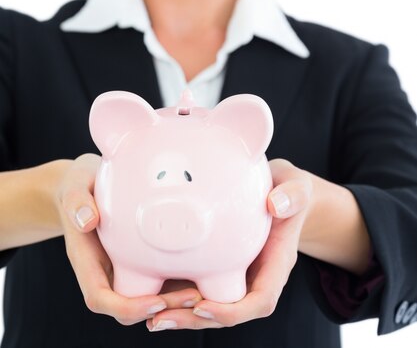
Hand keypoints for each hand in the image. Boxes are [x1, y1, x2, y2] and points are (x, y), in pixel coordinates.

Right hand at [54, 154, 203, 324]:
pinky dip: (178, 281)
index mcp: (87, 262)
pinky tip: (202, 269)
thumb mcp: (75, 188)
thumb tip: (87, 220)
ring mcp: (123, 268)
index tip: (156, 301)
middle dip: (162, 307)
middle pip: (130, 306)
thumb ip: (77, 203)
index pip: (100, 298)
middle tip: (194, 296)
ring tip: (205, 289)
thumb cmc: (79, 187)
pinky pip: (158, 278)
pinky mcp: (139, 259)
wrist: (85, 186)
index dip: (128, 306)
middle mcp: (105, 271)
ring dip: (175, 300)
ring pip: (148, 297)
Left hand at [145, 158, 312, 331]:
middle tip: (161, 319)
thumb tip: (275, 204)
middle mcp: (255, 275)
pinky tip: (150, 291)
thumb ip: (291, 195)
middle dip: (195, 320)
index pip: (260, 301)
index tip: (203, 306)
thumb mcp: (296, 187)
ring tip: (150, 315)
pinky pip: (198, 284)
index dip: (232, 311)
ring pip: (210, 303)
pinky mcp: (218, 264)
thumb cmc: (289, 190)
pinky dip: (177, 292)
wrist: (280, 190)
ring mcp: (237, 273)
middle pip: (228, 311)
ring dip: (181, 313)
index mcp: (276, 264)